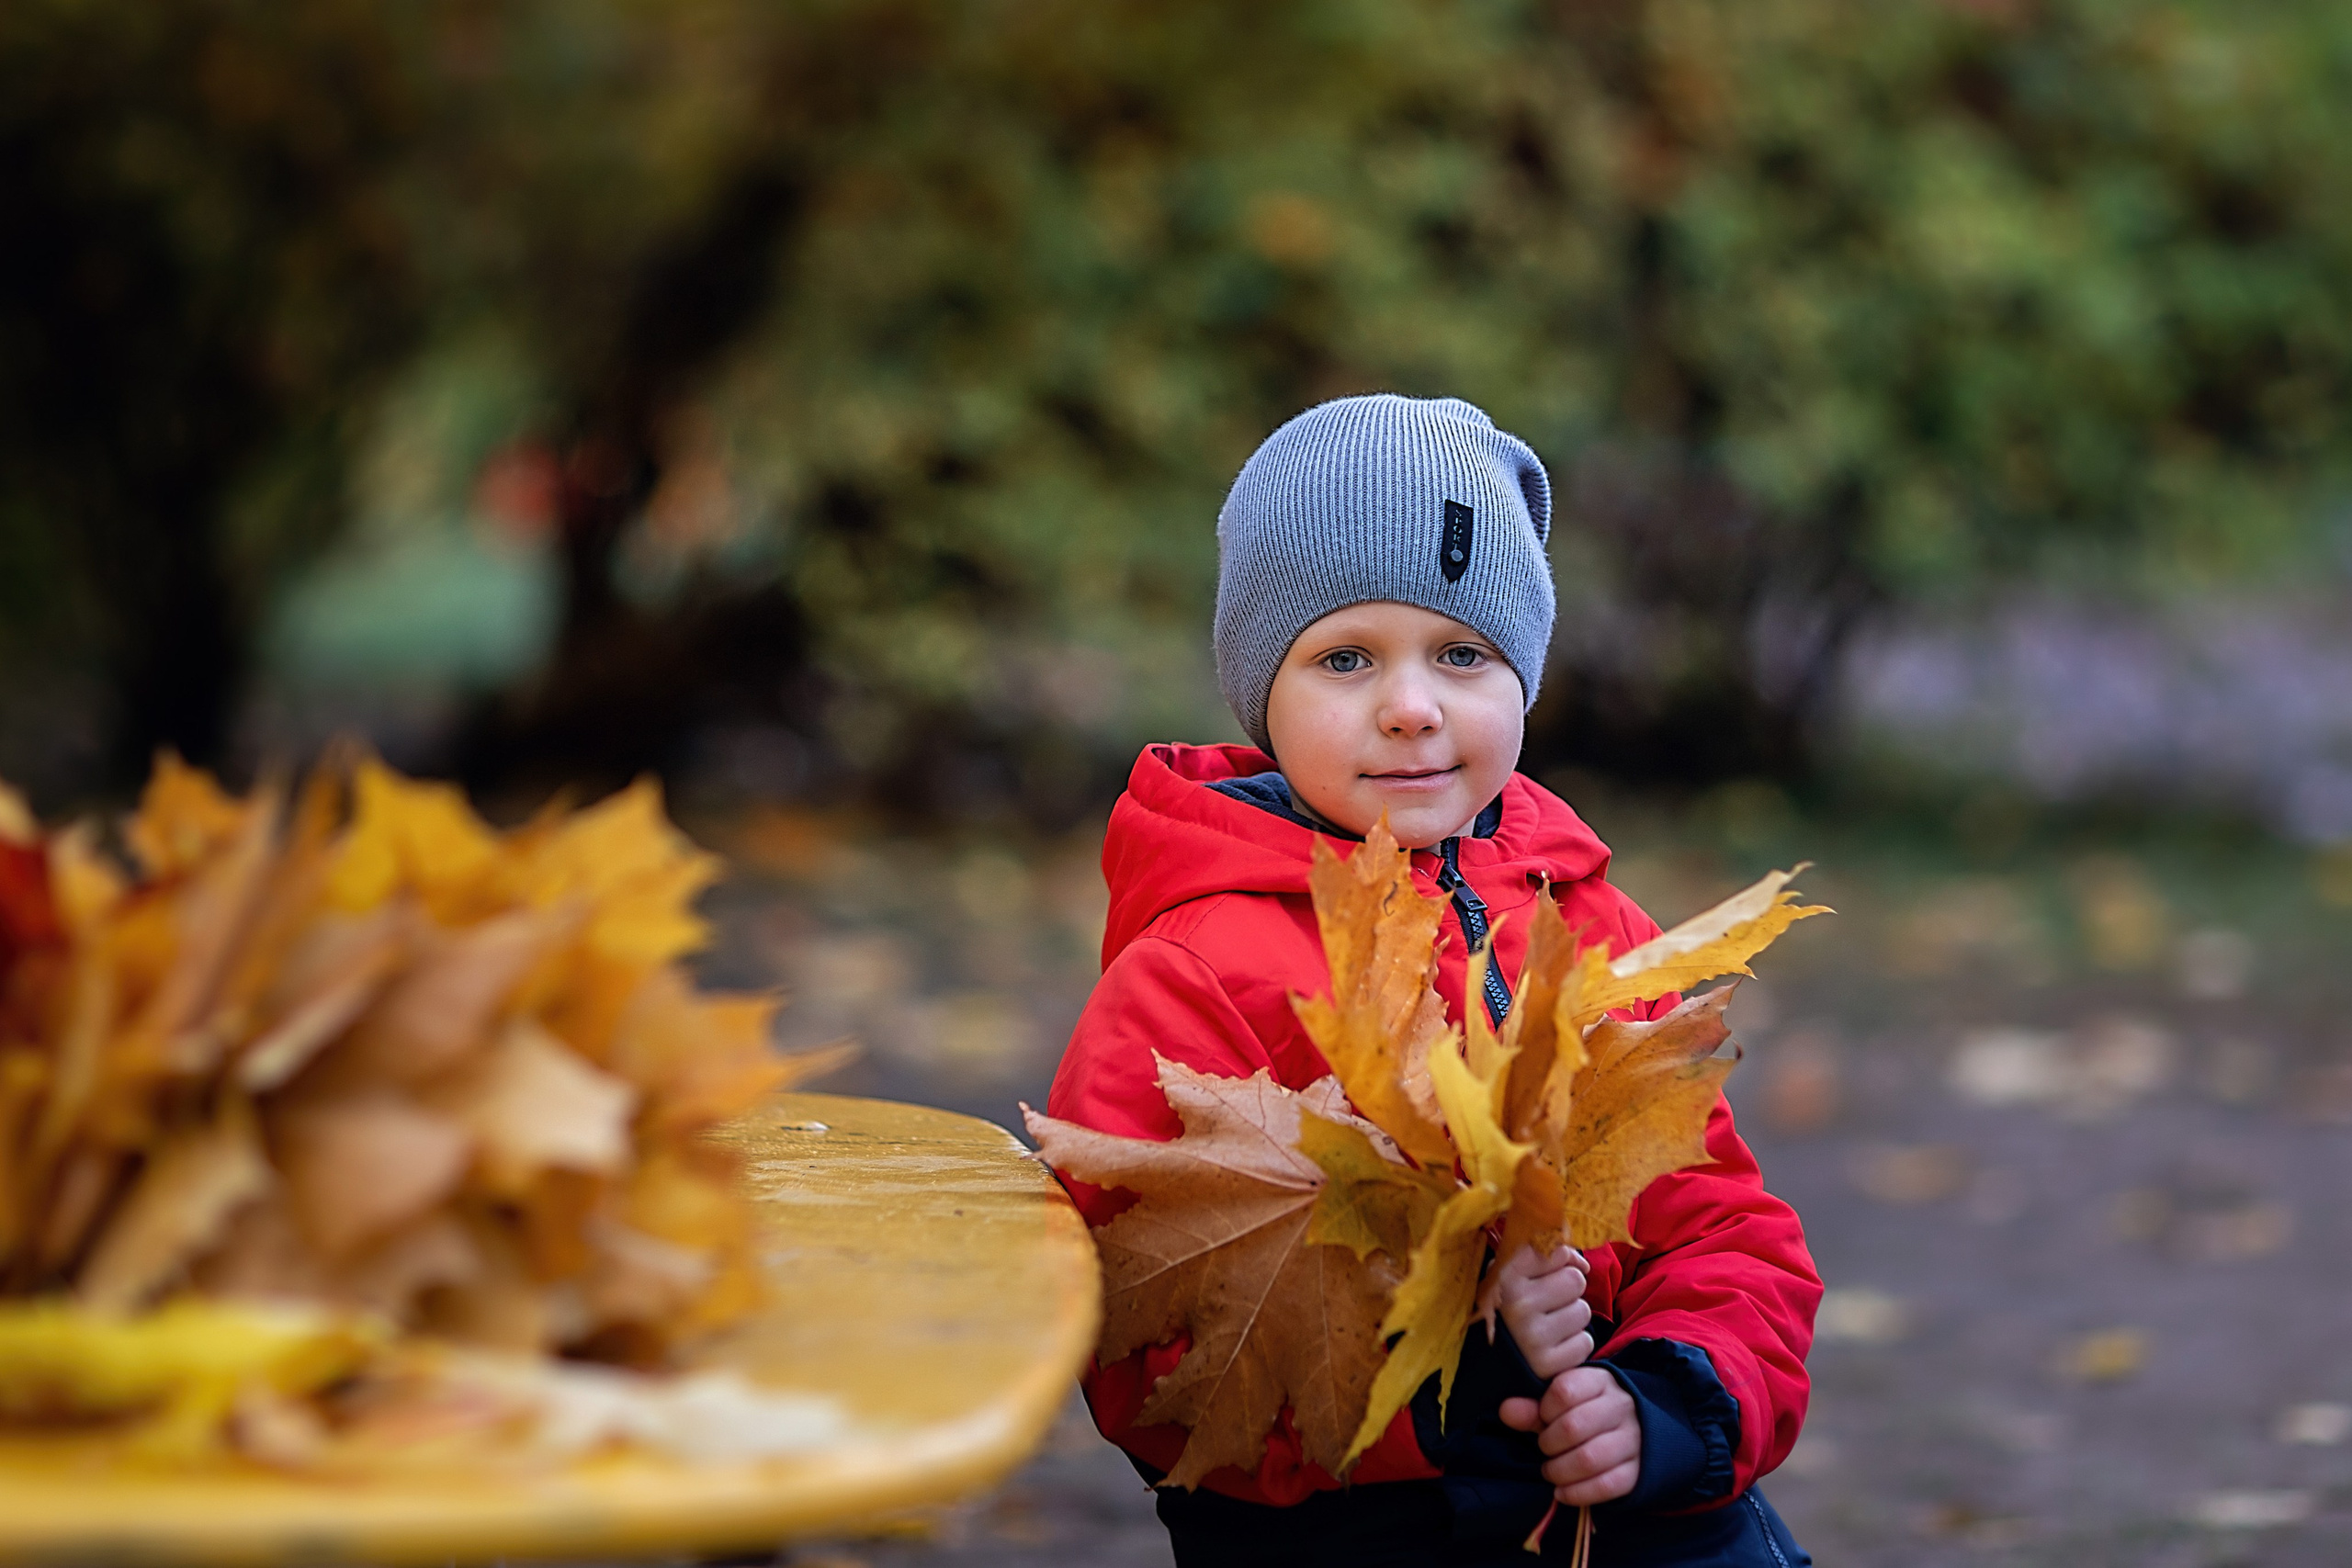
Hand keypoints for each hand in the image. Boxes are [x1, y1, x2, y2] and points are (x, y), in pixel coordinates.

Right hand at [1494, 1243, 1593, 1379]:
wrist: (1487, 1364)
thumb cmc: (1505, 1310)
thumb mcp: (1508, 1276)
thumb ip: (1541, 1257)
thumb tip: (1582, 1264)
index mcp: (1506, 1276)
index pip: (1557, 1252)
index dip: (1561, 1261)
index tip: (1551, 1273)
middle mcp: (1518, 1304)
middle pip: (1575, 1279)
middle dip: (1567, 1292)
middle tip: (1548, 1305)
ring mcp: (1532, 1336)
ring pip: (1582, 1311)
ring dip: (1571, 1319)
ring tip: (1549, 1327)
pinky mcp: (1547, 1364)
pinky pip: (1584, 1342)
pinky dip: (1573, 1346)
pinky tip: (1552, 1348)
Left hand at [1500, 1366, 1641, 1504]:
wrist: (1635, 1431)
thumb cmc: (1588, 1413)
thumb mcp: (1562, 1404)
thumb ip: (1533, 1408)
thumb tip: (1506, 1411)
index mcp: (1600, 1381)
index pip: (1565, 1390)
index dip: (1545, 1409)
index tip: (1543, 1419)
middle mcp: (1622, 1407)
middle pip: (1574, 1427)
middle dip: (1549, 1444)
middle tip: (1545, 1449)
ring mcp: (1634, 1439)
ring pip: (1590, 1459)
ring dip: (1560, 1471)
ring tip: (1551, 1471)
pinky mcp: (1638, 1470)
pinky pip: (1606, 1486)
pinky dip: (1577, 1493)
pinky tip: (1562, 1492)